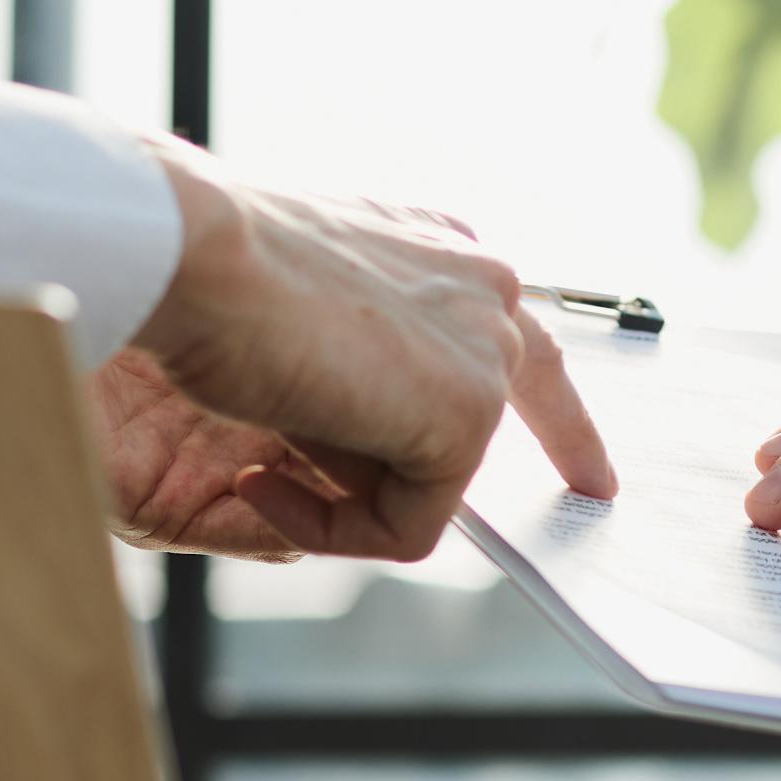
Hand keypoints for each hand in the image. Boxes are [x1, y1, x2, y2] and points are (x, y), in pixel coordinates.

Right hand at [123, 136, 616, 560]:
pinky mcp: (468, 412)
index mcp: (440, 250)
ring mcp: (483, 345)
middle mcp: (479, 283)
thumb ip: (352, 377)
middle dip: (559, 448)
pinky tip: (262, 482)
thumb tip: (372, 471)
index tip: (591, 468)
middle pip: (528, 394)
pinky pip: (412, 527)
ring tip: (258, 454)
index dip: (553, 410)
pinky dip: (333, 530)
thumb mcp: (293, 323)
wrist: (185, 251)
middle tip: (595, 493)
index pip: (516, 333)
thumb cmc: (204, 274)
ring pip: (438, 473)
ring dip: (345, 491)